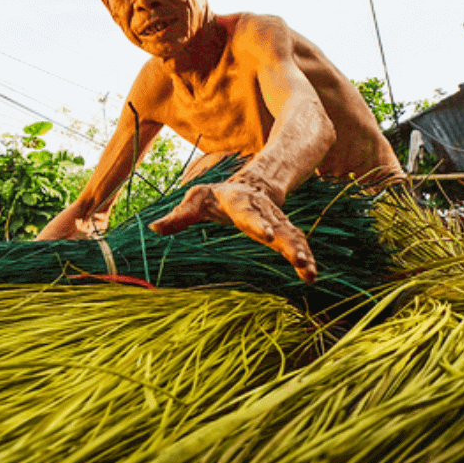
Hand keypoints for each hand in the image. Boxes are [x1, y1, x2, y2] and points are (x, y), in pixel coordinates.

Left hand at [149, 181, 316, 283]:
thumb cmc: (217, 196)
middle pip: (278, 226)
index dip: (258, 223)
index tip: (268, 234)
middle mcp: (263, 211)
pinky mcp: (286, 233)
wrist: (252, 185)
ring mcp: (277, 221)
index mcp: (239, 202)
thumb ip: (178, 216)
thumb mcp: (196, 199)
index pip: (248, 213)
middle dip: (288, 242)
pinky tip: (311, 276)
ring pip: (292, 236)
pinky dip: (305, 258)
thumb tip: (152, 229)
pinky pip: (297, 243)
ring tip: (309, 272)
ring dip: (301, 253)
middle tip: (297, 259)